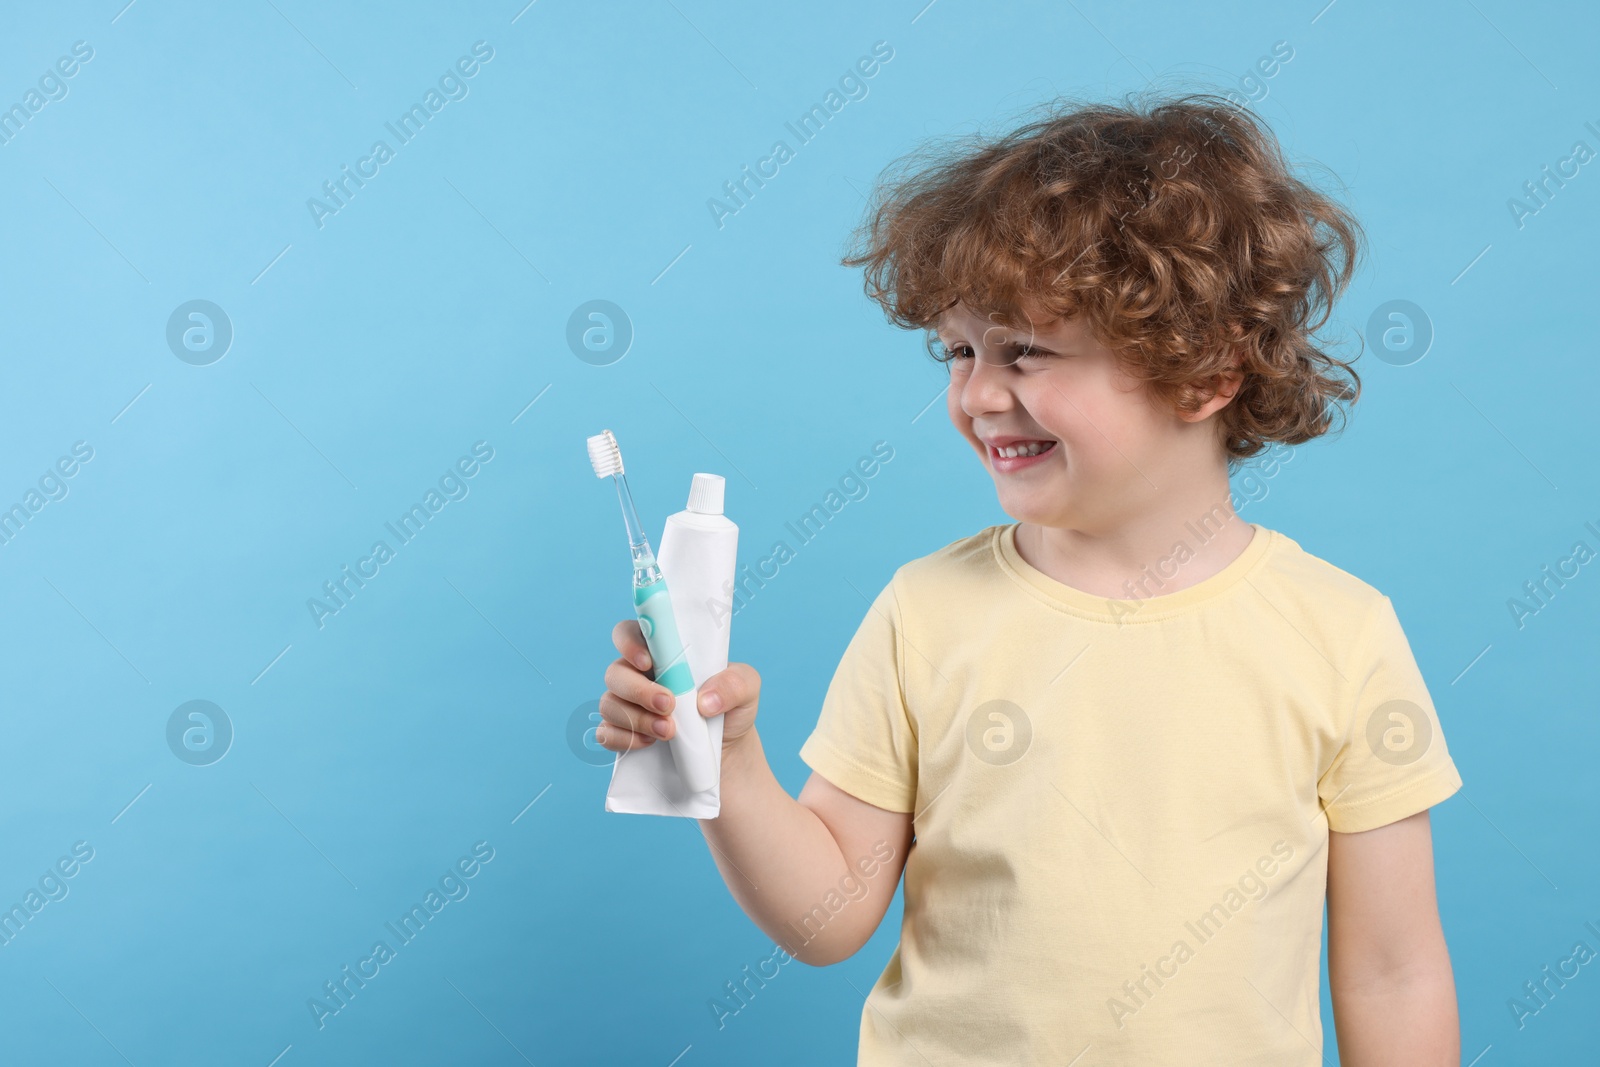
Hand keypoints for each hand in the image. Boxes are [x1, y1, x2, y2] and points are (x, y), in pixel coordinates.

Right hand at [600, 619, 759, 752]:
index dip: (629, 643)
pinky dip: (624, 739)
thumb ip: (734, 683)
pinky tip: (650, 743)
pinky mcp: (622, 735)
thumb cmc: (730, 708)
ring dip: (636, 719)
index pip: (629, 633)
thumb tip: (705, 701)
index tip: (648, 661)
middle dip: (638, 691)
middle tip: (668, 706)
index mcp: (661, 652)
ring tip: (669, 732)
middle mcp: (637, 675)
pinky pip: (605, 733)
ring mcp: (626, 706)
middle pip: (615, 672)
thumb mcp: (746, 689)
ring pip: (609, 704)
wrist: (726, 752)